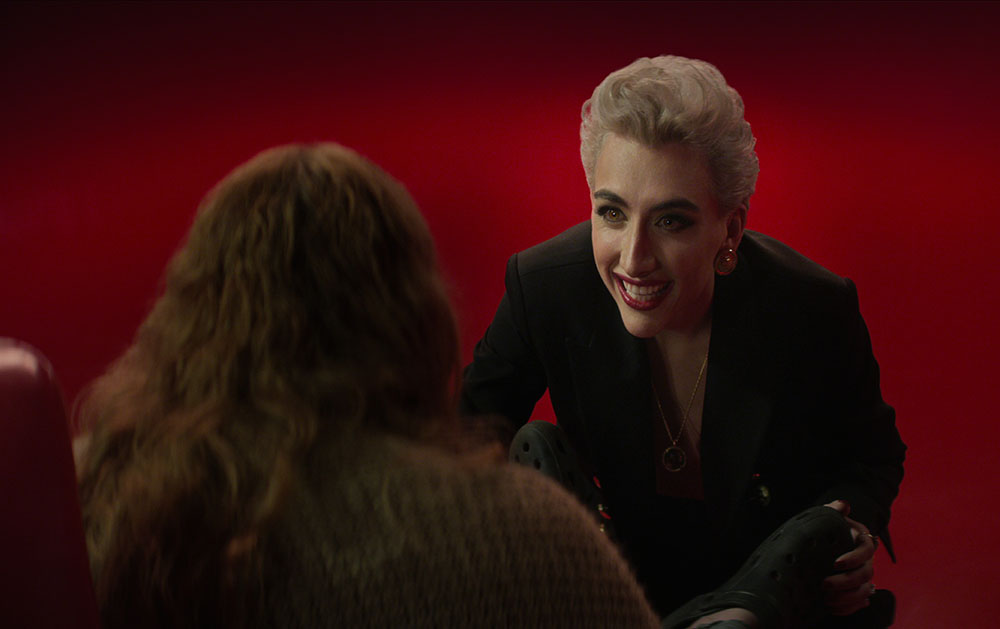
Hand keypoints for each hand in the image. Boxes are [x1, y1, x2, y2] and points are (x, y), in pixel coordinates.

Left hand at [822, 500, 876, 615]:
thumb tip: (843, 505)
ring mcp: (863, 577)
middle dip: (846, 581)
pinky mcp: (857, 591)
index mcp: (861, 541)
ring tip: (827, 599)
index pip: (866, 550)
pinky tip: (831, 608)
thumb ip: (833, 511)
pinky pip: (859, 603)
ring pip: (865, 591)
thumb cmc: (823, 529)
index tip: (835, 563)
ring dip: (847, 597)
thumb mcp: (825, 518)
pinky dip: (847, 608)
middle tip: (824, 584)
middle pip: (865, 574)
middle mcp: (866, 560)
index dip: (853, 558)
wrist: (816, 545)